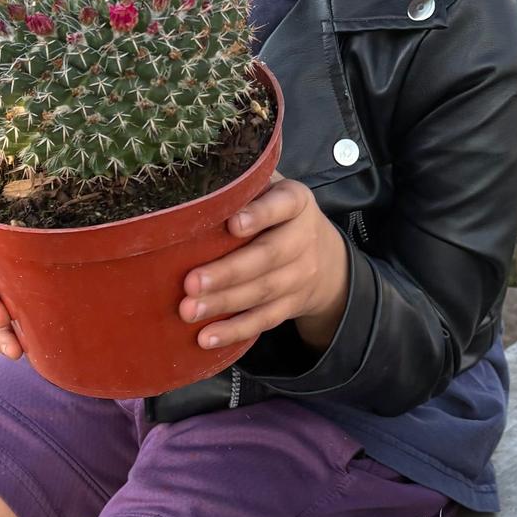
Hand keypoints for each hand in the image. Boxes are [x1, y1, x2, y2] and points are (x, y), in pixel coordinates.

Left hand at [180, 175, 349, 353]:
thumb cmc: (279, 215)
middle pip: (268, 257)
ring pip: (263, 292)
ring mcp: (301, 276)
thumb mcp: (273, 189)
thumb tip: (189, 180)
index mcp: (296, 203)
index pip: (283, 206)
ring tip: (189, 310)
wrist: (327, 259)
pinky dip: (235, 331)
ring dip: (224, 303)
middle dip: (228, 272)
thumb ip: (245, 185)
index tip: (233, 224)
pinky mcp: (292, 305)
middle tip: (191, 282)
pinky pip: (264, 320)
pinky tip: (206, 337)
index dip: (260, 215)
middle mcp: (303, 239)